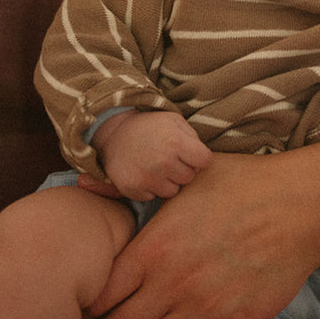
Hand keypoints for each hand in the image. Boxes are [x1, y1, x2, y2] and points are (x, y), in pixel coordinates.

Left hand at [79, 136, 319, 318]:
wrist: (300, 207)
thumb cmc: (244, 185)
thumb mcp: (187, 176)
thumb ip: (137, 188)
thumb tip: (85, 184)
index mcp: (154, 246)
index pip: (101, 296)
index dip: (87, 309)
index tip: (87, 309)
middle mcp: (173, 284)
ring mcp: (202, 309)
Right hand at [93, 110, 211, 201]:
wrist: (114, 134)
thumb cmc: (150, 127)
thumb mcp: (174, 121)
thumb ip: (193, 138)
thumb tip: (204, 160)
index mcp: (175, 142)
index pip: (205, 161)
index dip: (199, 157)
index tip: (190, 153)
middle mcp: (162, 162)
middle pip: (189, 177)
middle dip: (183, 169)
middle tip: (168, 157)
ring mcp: (147, 178)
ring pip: (173, 191)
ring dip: (168, 181)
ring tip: (156, 165)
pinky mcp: (133, 189)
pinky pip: (153, 197)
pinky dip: (151, 188)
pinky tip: (144, 173)